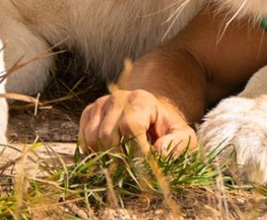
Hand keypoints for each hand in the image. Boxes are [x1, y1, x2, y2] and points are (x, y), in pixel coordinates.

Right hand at [78, 88, 196, 154]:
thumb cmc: (167, 129)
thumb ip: (178, 144)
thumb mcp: (184, 136)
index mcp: (142, 100)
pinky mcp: (89, 112)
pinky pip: (83, 138)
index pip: (131, 126)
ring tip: (122, 162)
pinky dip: (93, 153)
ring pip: (93, 139)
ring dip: (105, 158)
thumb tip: (157, 151)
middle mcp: (118, 97)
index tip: (145, 165)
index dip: (136, 150)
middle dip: (120, 158)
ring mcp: (101, 104)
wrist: (152, 117)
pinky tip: (109, 155)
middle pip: (108, 135)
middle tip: (131, 168)